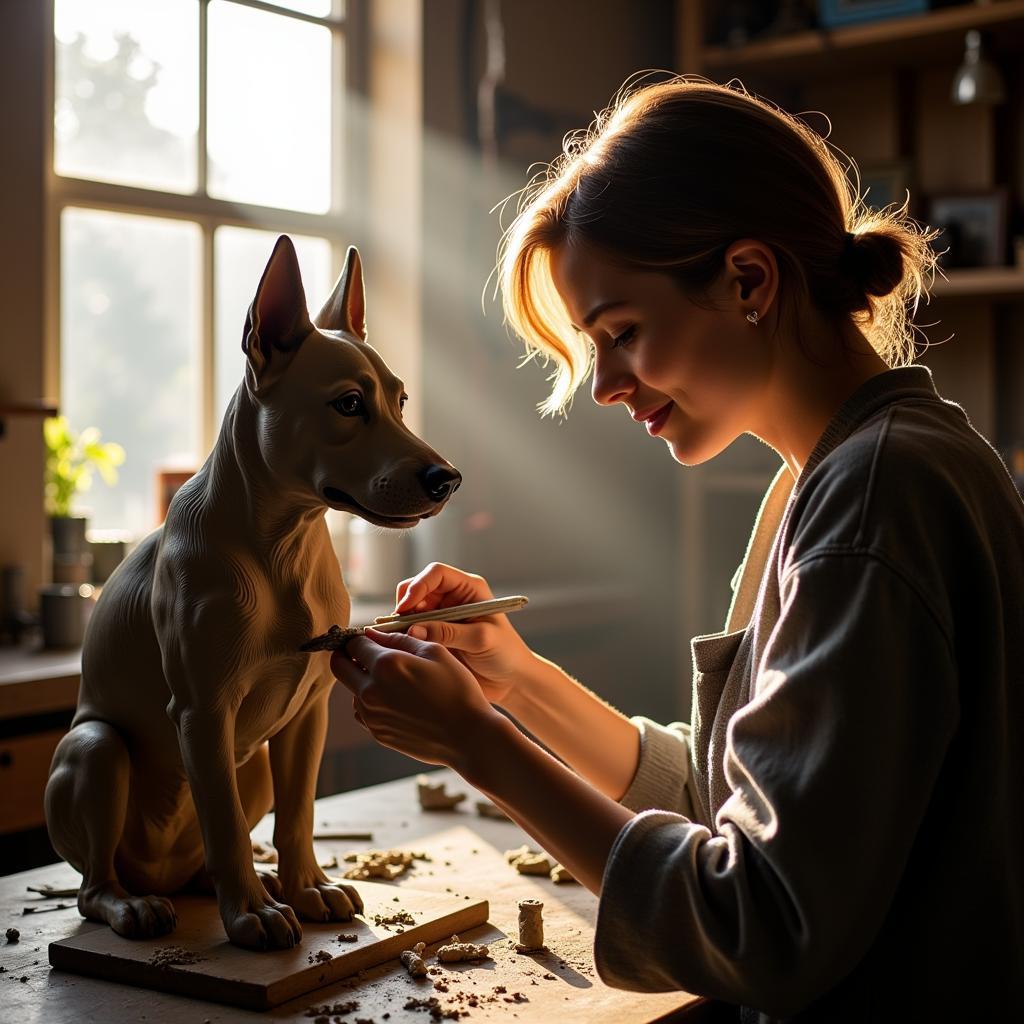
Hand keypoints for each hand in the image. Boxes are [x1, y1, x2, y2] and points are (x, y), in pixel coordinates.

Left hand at [331, 627, 504, 770]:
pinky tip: (395, 701)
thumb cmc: (457, 689)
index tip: (369, 638)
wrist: (468, 735)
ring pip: (351, 690)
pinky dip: (370, 702)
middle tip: (361, 654)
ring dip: (361, 681)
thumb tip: (374, 633)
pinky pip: (362, 712)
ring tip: (391, 681)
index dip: (360, 637)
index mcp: (386, 665)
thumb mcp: (435, 652)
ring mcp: (372, 715)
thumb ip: (400, 639)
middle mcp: (371, 691)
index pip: (354, 643)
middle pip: (338, 666)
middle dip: (346, 655)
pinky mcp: (377, 733)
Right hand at [392, 562, 535, 704]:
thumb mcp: (480, 639)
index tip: (406, 607)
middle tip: (399, 627)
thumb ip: (448, 632)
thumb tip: (414, 628)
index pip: (437, 574)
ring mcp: (442, 615)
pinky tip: (405, 647)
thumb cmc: (506, 654)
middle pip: (418, 588)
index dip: (418, 586)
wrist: (510, 680)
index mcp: (469, 588)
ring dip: (403, 621)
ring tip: (402, 639)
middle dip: (406, 604)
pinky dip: (404, 634)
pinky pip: (411, 628)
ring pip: (410, 608)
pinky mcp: (434, 633)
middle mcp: (453, 597)